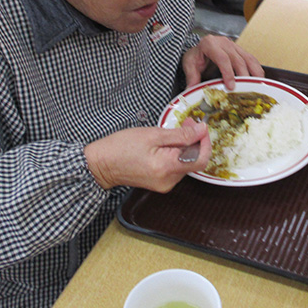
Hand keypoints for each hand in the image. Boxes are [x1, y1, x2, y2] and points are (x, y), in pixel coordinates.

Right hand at [84, 118, 210, 191]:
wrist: (101, 164)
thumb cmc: (121, 147)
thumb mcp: (152, 134)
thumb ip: (180, 135)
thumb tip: (201, 130)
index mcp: (167, 168)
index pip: (201, 159)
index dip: (205, 142)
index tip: (201, 127)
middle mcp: (169, 181)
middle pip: (194, 160)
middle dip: (195, 140)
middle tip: (187, 122)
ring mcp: (165, 184)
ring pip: (186, 163)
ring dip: (186, 146)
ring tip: (174, 131)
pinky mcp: (161, 183)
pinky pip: (176, 167)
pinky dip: (177, 153)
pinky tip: (168, 143)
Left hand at [182, 35, 263, 89]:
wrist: (199, 49)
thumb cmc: (195, 56)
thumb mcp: (189, 64)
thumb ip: (191, 77)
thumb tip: (191, 91)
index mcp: (209, 44)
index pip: (222, 58)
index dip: (228, 73)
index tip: (231, 86)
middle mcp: (224, 43)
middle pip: (238, 59)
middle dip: (243, 76)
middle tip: (246, 90)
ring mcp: (234, 45)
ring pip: (248, 58)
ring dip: (255, 72)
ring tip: (258, 86)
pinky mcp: (240, 50)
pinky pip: (251, 59)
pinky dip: (256, 70)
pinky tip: (259, 80)